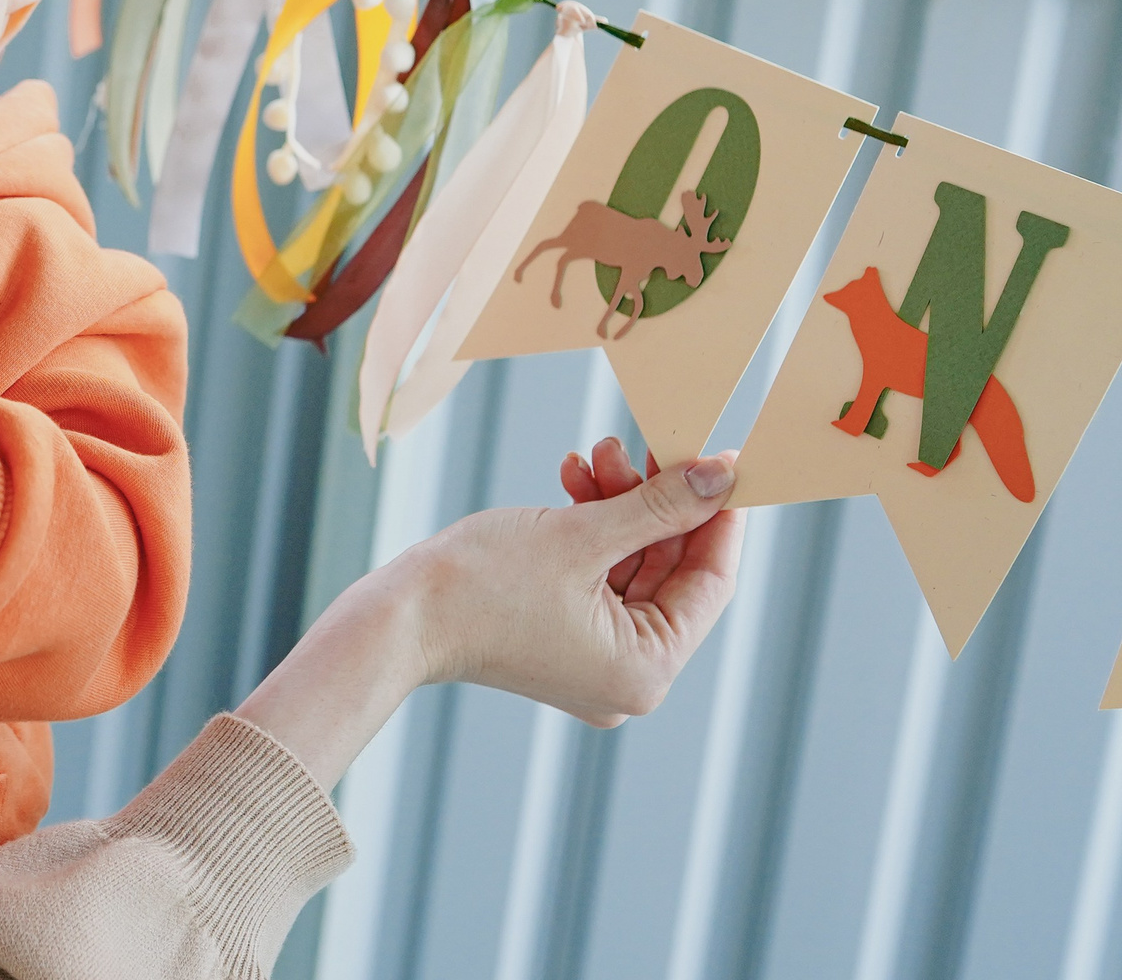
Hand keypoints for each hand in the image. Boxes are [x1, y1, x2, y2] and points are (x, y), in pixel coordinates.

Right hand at [401, 444, 740, 726]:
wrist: (398, 616)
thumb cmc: (483, 585)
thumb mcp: (584, 534)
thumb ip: (661, 504)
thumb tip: (723, 474)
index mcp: (646, 671)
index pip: (710, 582)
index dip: (719, 515)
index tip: (723, 459)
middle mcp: (628, 677)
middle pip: (671, 571)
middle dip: (656, 501)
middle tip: (646, 443)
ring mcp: (594, 661)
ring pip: (633, 565)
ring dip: (620, 505)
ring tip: (596, 453)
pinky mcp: (564, 639)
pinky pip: (600, 576)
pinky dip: (592, 529)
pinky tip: (574, 479)